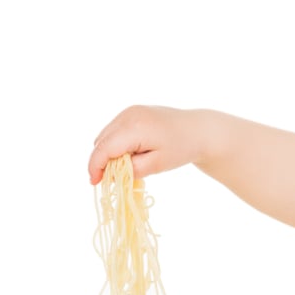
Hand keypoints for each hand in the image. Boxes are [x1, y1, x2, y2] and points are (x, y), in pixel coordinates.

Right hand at [88, 106, 206, 184]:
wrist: (199, 129)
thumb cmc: (181, 148)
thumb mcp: (157, 165)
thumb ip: (131, 169)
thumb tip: (111, 173)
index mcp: (134, 127)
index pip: (104, 149)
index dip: (95, 167)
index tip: (95, 183)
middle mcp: (128, 115)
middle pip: (101, 141)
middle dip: (101, 161)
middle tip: (112, 179)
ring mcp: (130, 110)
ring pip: (105, 135)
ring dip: (108, 152)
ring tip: (125, 166)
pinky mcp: (133, 111)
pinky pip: (114, 130)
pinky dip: (115, 143)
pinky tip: (130, 154)